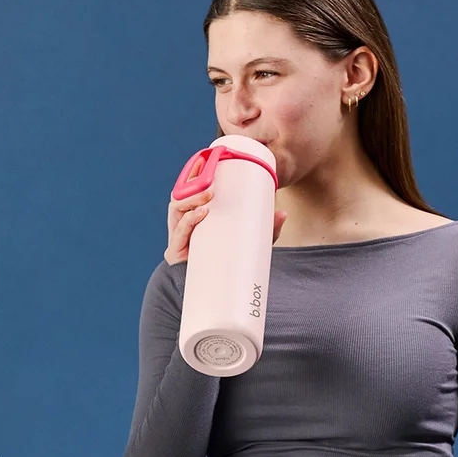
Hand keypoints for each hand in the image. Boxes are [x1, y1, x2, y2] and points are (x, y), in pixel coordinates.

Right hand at [164, 156, 286, 265]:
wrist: (212, 298)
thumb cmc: (226, 267)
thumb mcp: (246, 243)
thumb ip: (264, 230)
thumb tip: (282, 213)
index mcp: (194, 217)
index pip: (189, 190)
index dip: (193, 173)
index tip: (204, 158)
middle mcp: (181, 225)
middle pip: (180, 196)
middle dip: (193, 184)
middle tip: (213, 180)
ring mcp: (177, 239)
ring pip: (176, 210)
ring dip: (191, 199)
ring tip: (209, 195)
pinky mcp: (175, 255)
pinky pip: (178, 234)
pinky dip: (189, 222)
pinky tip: (201, 213)